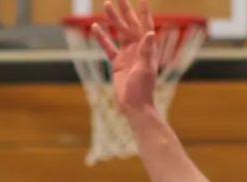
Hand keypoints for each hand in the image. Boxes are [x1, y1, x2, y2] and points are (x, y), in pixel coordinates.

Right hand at [95, 0, 163, 122]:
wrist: (134, 106)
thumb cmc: (143, 89)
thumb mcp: (145, 68)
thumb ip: (147, 50)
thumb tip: (150, 32)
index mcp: (147, 48)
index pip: (145, 25)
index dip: (143, 12)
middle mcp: (138, 48)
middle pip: (130, 25)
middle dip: (124, 10)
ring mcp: (127, 55)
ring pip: (118, 33)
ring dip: (112, 20)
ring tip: (105, 6)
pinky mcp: (117, 63)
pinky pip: (109, 47)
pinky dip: (102, 38)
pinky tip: (96, 27)